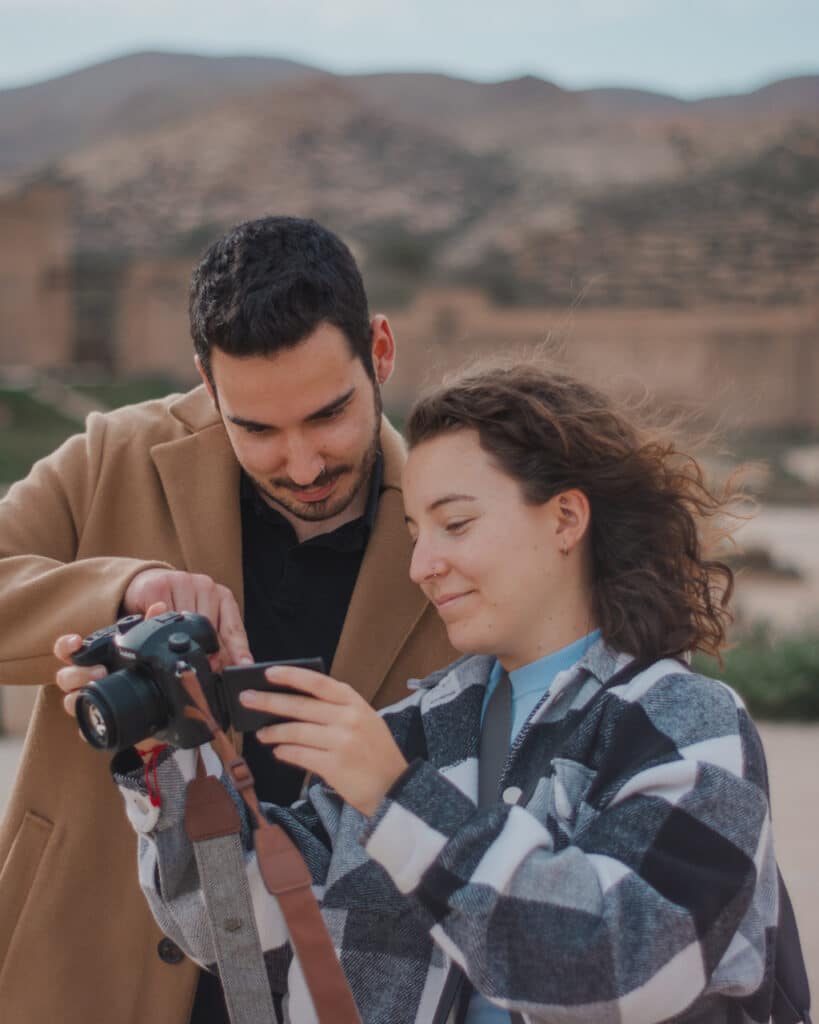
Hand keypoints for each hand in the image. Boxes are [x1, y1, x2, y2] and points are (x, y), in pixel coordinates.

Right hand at [54, 601, 169, 752]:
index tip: (76, 641)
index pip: (65, 650)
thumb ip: (148, 624)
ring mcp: (87, 699)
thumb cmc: (139, 666)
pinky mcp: (96, 719)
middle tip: (101, 670)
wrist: (154, 697)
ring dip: (80, 695)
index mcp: (90, 658)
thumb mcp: (143, 643)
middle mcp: (83, 679)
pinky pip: (85, 724)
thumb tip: (159, 607)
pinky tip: (101, 719)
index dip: (65, 645)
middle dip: (78, 673)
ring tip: (102, 687)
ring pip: (69, 700)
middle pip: (64, 677)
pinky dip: (89, 722)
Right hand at [124, 569, 250, 666]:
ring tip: (173, 642)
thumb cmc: (178, 606)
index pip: (233, 628)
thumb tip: (220, 668)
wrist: (146, 583)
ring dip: (180, 638)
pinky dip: (160, 629)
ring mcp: (183, 582)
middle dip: (205, 651)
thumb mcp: (200, 624)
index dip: (239, 649)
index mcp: (222, 596)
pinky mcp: (159, 585)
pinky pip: (162, 616)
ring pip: (184, 624)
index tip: (245, 665)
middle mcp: (206, 586)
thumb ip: (213, 646)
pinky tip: (158, 630)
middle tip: (199, 664)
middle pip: (208, 629)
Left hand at [240, 666, 408, 816]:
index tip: (268, 673)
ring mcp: (342, 742)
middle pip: (300, 706)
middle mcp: (349, 719)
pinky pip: (299, 755)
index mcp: (355, 703)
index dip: (291, 676)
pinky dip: (285, 752)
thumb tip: (293, 703)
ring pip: (296, 731)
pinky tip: (278, 751)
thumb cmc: (374, 753)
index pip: (318, 682)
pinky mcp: (334, 766)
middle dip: (268, 701)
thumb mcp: (364, 720)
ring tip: (262, 734)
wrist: (395, 788)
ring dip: (274, 732)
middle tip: (246, 699)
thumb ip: (336, 709)